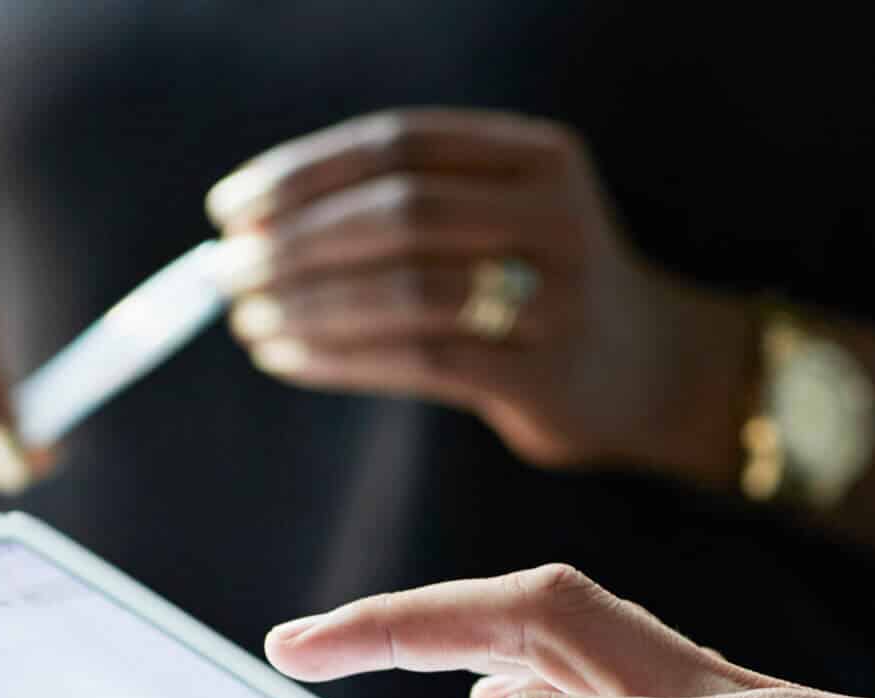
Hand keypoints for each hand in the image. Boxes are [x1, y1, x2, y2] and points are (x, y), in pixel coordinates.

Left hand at [206, 110, 747, 479]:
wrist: (650, 372)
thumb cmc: (538, 290)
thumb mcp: (499, 217)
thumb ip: (409, 204)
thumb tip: (253, 226)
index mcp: (539, 156)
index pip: (398, 144)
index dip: (302, 174)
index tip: (229, 209)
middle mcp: (556, 215)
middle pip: (398, 212)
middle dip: (294, 242)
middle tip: (224, 272)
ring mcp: (557, 296)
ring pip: (402, 289)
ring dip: (307, 306)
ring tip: (247, 321)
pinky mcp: (543, 374)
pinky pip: (417, 359)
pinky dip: (338, 358)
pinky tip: (289, 358)